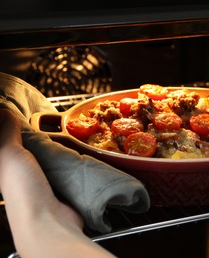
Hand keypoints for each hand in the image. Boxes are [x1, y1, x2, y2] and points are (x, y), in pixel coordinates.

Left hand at [0, 108, 112, 256]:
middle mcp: (26, 174)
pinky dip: (72, 159)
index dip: (19, 128)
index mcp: (8, 166)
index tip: (31, 114)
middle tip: (55, 121)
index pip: (13, 142)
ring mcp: (47, 181)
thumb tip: (4, 111)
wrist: (50, 220)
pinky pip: (68, 167)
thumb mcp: (9, 153)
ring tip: (70, 132)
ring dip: (61, 147)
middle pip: (34, 149)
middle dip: (44, 136)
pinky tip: (78, 150)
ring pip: (53, 157)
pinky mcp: (64, 187)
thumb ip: (7, 132)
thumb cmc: (24, 188)